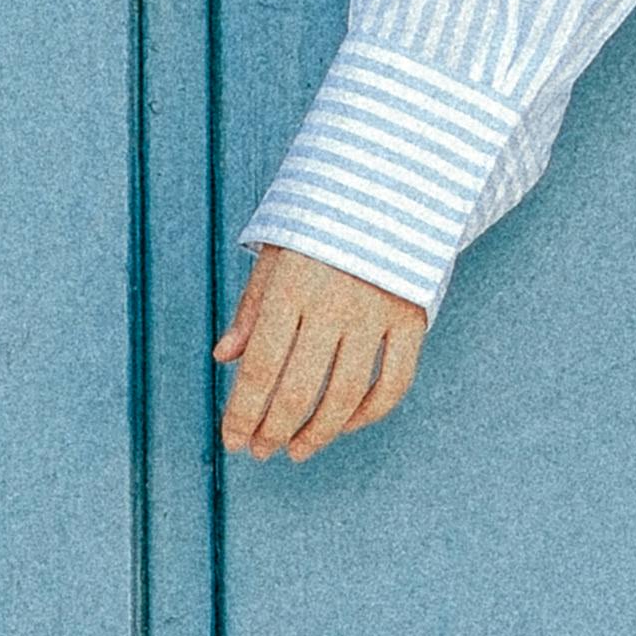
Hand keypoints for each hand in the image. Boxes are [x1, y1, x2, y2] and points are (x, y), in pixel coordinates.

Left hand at [216, 242, 427, 458]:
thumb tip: (224, 359)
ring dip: (317, 433)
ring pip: (345, 396)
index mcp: (290, 286)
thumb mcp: (274, 255)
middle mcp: (332, 303)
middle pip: (299, 389)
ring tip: (295, 450)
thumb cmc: (318, 224)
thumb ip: (251, 310)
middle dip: (274, 430)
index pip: (259, 367)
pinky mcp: (411, 318)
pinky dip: (368, 413)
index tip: (232, 441)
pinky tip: (344, 425)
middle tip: (260, 451)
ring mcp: (376, 313)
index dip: (243, 413)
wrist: (387, 183)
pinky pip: (393, 383)